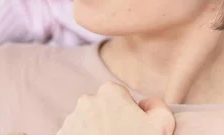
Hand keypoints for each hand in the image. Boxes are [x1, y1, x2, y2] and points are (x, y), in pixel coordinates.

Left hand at [57, 81, 174, 134]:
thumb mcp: (161, 126)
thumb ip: (158, 106)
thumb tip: (147, 103)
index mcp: (110, 92)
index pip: (121, 97)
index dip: (130, 113)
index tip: (133, 128)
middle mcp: (87, 100)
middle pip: (102, 108)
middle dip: (111, 120)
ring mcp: (72, 118)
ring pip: (87, 121)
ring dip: (96, 131)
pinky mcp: (62, 134)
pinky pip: (75, 133)